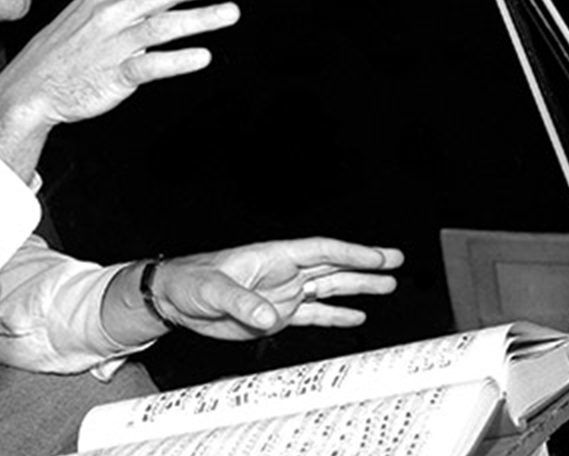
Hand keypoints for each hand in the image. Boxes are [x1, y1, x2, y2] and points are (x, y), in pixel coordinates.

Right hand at [0, 0, 244, 175]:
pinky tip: (203, 57)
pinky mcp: (113, 74)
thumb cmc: (63, 51)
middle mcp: (111, 13)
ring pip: (163, 24)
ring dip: (201, 17)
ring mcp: (112, 43)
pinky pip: (150, 65)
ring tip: (232, 12)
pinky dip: (178, 61)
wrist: (28, 89)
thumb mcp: (89, 12)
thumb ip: (126, 0)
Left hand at [149, 238, 404, 340]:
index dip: (351, 253)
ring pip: (328, 288)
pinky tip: (356, 316)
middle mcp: (283, 273)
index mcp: (273, 257)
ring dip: (356, 288)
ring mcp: (282, 293)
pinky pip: (312, 313)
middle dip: (364, 265)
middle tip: (395, 263)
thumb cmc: (189, 283)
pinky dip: (335, 315)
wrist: (172, 300)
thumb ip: (241, 302)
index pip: (320, 252)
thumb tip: (269, 315)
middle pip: (332, 267)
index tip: (379, 256)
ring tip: (387, 287)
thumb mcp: (212, 291)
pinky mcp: (276, 314)